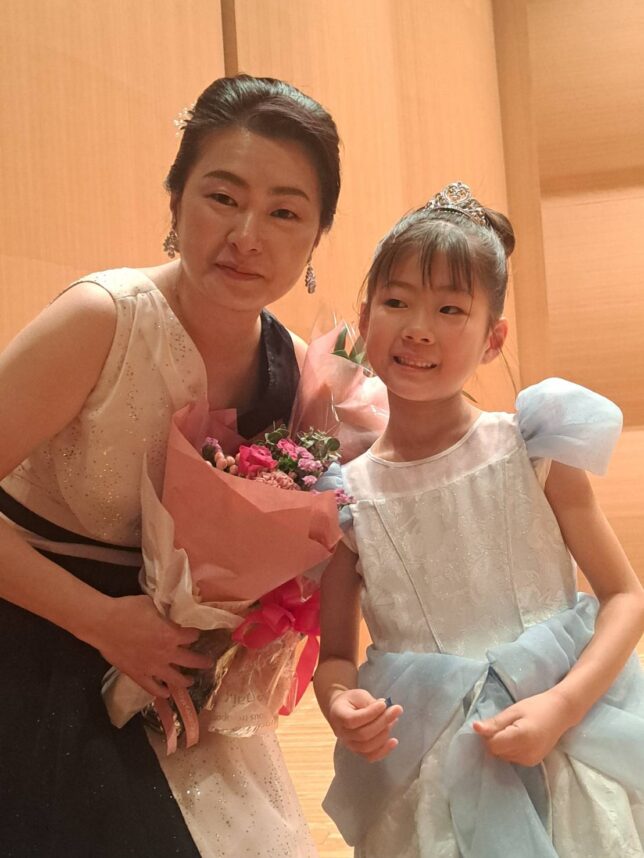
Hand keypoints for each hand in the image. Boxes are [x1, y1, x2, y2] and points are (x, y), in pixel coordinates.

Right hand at [95, 595, 212, 697]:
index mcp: (171, 634)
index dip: (194, 633)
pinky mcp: (138, 675)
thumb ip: (163, 614)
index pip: (192, 636)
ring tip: (191, 681)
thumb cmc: (128, 609)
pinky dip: (160, 692)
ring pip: (175, 679)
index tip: (195, 633)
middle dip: (201, 661)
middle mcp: (166, 653)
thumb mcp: (151, 605)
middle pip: (191, 660)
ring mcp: (152, 667)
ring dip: (185, 680)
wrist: (104, 623)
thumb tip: (166, 617)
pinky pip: (152, 688)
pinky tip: (166, 694)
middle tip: (208, 662)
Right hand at [328, 688, 402, 761]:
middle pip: (363, 734)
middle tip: (397, 709)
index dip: (370, 713)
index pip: (353, 720)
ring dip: (384, 734)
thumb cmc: (351, 701)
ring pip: (367, 747)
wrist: (342, 710)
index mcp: (338, 716)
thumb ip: (370, 702)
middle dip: (383, 722)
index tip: (384, 703)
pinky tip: (394, 741)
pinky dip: (384, 751)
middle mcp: (341, 734)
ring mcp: (349, 745)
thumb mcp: (358, 695)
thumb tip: (386, 708)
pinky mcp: (358, 751)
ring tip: (394, 719)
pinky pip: (370, 756)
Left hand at [473, 689, 574, 766]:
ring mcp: (530, 760)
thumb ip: (494, 723)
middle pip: (496, 752)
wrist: (560, 713)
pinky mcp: (533, 762)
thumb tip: (475, 728)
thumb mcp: (513, 711)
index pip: (492, 745)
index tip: (494, 723)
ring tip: (513, 730)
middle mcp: (526, 753)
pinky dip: (510, 749)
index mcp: (520, 738)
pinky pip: (512, 759)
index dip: (488, 735)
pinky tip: (518, 738)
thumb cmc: (536, 707)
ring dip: (502, 745)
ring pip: (503, 757)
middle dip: (494, 740)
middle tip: (504, 724)